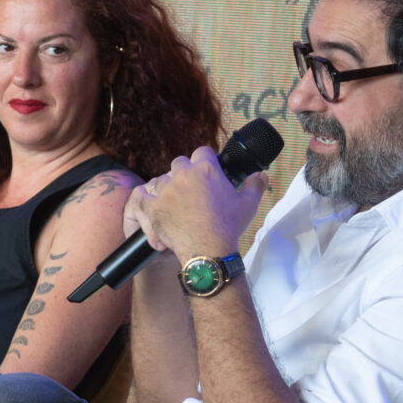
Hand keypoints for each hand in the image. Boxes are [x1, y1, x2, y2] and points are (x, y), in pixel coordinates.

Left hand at [134, 148, 271, 261]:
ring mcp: (165, 189)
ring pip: (161, 179)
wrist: (208, 250)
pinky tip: (147, 200)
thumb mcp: (248, 204)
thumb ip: (255, 185)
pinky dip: (143, 197)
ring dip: (166, 187)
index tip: (206, 171)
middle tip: (191, 189)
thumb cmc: (228, 226)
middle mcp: (184, 174)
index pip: (202, 152)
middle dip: (184, 173)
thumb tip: (261, 175)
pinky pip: (140, 195)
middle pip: (179, 163)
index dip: (204, 161)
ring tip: (174, 202)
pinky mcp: (151, 206)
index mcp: (207, 169)